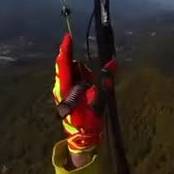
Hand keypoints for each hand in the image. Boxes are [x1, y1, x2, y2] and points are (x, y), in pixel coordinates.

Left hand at [52, 34, 113, 153]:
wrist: (81, 137)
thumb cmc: (88, 120)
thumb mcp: (99, 99)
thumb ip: (106, 80)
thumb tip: (113, 62)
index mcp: (65, 88)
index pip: (63, 64)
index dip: (66, 49)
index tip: (68, 36)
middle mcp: (60, 87)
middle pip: (66, 67)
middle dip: (79, 66)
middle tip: (90, 78)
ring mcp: (60, 91)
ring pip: (70, 73)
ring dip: (81, 74)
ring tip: (90, 89)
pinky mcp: (63, 94)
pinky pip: (72, 80)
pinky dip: (81, 79)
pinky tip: (88, 90)